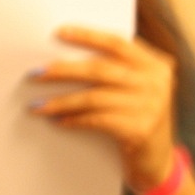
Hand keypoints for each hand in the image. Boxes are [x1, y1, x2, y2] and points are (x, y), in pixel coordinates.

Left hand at [31, 26, 177, 191]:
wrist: (158, 161)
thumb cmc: (138, 118)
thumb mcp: (138, 89)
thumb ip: (117, 70)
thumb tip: (66, 56)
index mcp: (156, 65)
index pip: (117, 43)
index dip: (88, 36)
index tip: (59, 33)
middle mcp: (156, 82)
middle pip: (100, 69)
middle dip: (64, 70)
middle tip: (36, 73)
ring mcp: (150, 106)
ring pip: (94, 97)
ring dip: (61, 101)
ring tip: (38, 104)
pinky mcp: (140, 129)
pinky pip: (97, 119)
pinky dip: (74, 119)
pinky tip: (58, 121)